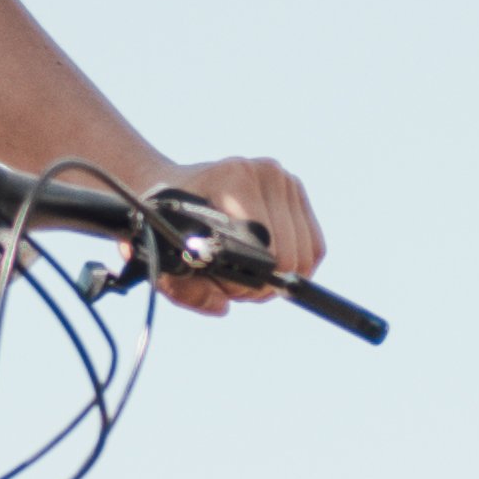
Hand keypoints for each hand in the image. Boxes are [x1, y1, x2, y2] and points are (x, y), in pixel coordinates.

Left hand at [147, 148, 324, 313]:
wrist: (175, 186)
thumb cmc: (167, 224)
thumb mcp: (163, 256)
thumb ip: (186, 290)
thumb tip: (223, 307)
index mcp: (233, 179)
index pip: (267, 248)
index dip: (248, 283)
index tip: (223, 284)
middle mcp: (266, 172)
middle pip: (290, 256)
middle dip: (262, 283)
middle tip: (231, 281)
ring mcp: (285, 179)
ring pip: (306, 255)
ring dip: (279, 276)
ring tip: (246, 270)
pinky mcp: (297, 192)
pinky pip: (314, 246)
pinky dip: (295, 265)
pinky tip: (265, 262)